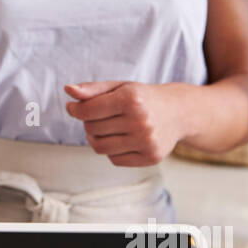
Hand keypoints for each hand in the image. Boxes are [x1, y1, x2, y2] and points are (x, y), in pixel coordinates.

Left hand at [63, 81, 186, 165]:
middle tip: (100, 116)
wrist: (178, 112)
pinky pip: (114, 159)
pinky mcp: (150, 158)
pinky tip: (122, 139)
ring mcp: (147, 142)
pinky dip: (112, 150)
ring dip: (96, 139)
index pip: (87, 111)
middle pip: (92, 129)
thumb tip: (68, 90)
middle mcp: (140, 122)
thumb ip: (92, 89)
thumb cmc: (142, 98)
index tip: (73, 108)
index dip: (75, 109)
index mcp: (131, 100)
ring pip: (100, 147)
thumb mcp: (119, 87)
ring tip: (106, 129)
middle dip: (89, 122)